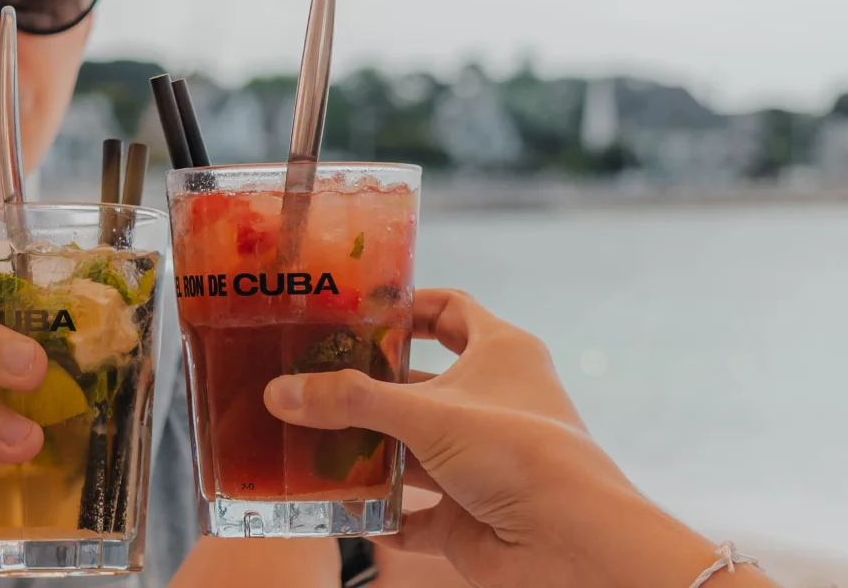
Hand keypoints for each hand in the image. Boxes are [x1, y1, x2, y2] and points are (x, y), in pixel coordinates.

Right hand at [265, 289, 763, 587]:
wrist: (567, 541)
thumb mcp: (426, 413)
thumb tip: (281, 392)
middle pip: (419, 384)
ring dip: (366, 452)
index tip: (357, 310)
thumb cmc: (519, 452)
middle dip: (367, 387)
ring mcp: (481, 461)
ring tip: (306, 444)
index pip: (452, 310)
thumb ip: (350, 402)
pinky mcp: (469, 514)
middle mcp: (493, 401)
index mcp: (502, 352)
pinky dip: (380, 512)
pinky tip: (339, 509)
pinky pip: (415, 512)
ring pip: (412, 449)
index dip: (408, 305)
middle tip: (311, 381)